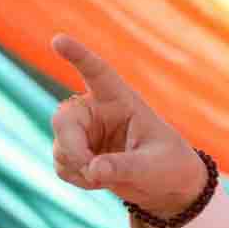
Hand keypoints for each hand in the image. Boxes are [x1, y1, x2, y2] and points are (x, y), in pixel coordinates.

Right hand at [49, 33, 205, 219]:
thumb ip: (125, 167)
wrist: (168, 187)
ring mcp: (85, 132)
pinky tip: (98, 182)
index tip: (59, 40)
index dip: (78, 56)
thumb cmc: (170, 166)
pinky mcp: (78, 152)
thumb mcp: (154, 167)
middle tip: (89, 170)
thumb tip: (92, 170)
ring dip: (76, 167)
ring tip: (105, 179)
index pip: (97, 73)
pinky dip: (76, 177)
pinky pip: (62, 164)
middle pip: (64, 119)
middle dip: (71, 147)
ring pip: (60, 145)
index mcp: (121, 100)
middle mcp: (98, 111)